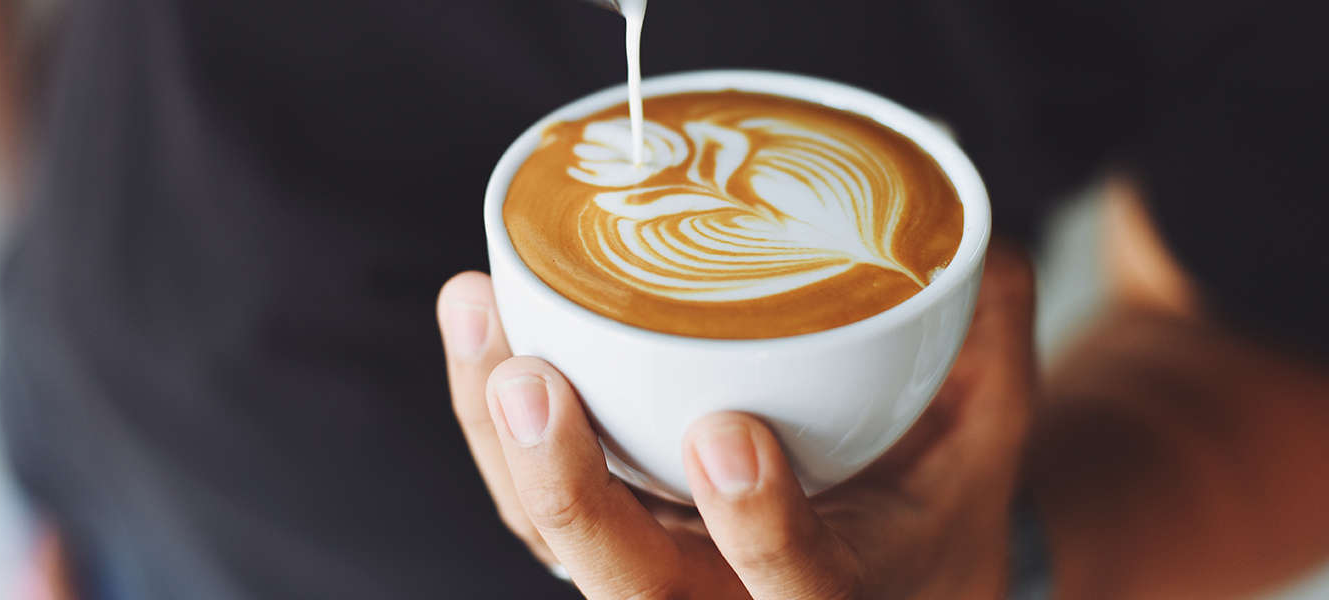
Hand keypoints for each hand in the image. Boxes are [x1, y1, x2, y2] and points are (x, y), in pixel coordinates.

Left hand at [437, 241, 1035, 598]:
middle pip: (632, 590)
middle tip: (532, 378)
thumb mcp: (985, 437)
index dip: (759, 530)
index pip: (798, 589)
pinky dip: (492, 424)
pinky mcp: (609, 540)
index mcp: (840, 599)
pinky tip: (480, 322)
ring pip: (554, 540)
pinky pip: (532, 503)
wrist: (883, 577)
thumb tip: (965, 223)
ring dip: (500, 439)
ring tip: (477, 310)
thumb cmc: (930, 510)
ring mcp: (655, 579)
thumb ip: (987, 340)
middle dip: (569, 491)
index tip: (727, 433)